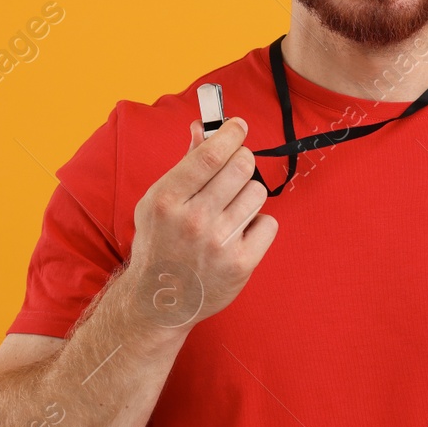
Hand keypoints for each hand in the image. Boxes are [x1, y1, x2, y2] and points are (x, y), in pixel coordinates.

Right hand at [124, 117, 277, 328]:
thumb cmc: (160, 243)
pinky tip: (239, 233)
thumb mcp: (158, 201)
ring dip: (248, 195)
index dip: (231, 133)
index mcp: (167, 200)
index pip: (211, 154)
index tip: (239, 126)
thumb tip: (203, 126)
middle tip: (235, 170)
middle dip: (242, 161)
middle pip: (241, 166)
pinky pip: (268, 223)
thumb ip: (184, 163)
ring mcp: (218, 243)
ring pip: (257, 192)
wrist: (159, 300)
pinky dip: (258, 225)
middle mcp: (193, 220)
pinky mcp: (241, 264)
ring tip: (232, 210)